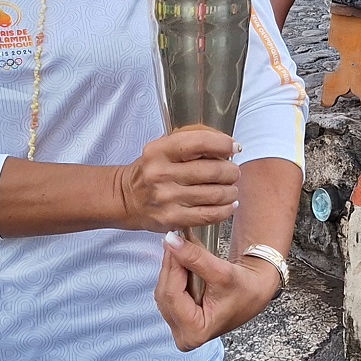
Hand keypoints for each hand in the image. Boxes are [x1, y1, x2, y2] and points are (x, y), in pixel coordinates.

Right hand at [113, 128, 238, 232]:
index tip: (234, 148)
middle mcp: (161, 174)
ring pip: (215, 194)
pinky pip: (209, 215)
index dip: (224, 144)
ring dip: (231, 191)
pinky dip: (226, 209)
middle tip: (232, 172)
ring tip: (230, 188)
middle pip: (213, 170)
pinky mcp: (172, 219)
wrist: (126, 198)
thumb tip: (229, 147)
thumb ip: (193, 142)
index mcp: (160, 150)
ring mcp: (167, 198)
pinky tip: (228, 204)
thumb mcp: (164, 147)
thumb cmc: (152, 170)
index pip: (201, 142)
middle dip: (231, 171)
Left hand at [155, 233, 281, 350]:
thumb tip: (171, 241)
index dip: (172, 267)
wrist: (254, 292)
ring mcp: (179, 328)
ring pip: (164, 292)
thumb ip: (195, 258)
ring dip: (171, 270)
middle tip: (177, 242)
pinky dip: (174, 276)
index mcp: (195, 332)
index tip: (173, 242)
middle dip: (171, 267)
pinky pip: (168, 293)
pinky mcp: (178, 319)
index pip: (173, 295)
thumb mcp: (222, 272)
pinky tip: (182, 263)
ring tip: (183, 252)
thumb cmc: (245, 290)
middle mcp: (184, 336)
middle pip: (165, 294)